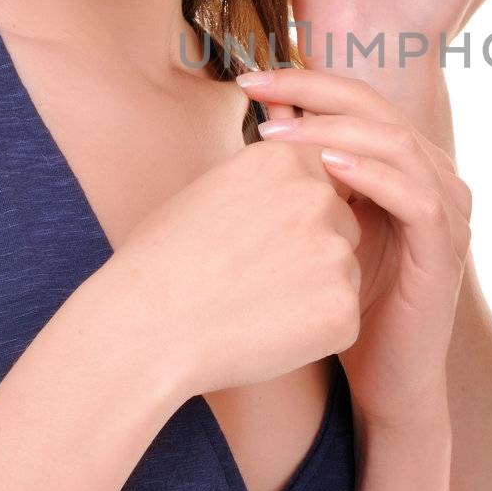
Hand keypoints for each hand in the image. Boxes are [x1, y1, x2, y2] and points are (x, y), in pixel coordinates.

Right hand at [94, 137, 362, 408]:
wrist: (145, 326)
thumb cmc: (164, 261)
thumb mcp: (214, 189)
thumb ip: (269, 183)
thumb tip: (305, 185)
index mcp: (284, 159)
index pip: (323, 179)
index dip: (294, 214)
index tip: (260, 236)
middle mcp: (318, 197)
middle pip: (342, 223)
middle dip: (314, 249)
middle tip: (253, 275)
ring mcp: (335, 253)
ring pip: (345, 271)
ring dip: (315, 289)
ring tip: (253, 303)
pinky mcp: (343, 308)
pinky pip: (342, 317)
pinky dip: (314, 331)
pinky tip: (265, 330)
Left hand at [243, 64, 471, 427]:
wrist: (384, 382)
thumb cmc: (344, 301)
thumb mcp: (317, 222)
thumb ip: (303, 165)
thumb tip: (267, 107)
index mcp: (407, 164)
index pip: (359, 100)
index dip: (306, 81)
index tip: (247, 77)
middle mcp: (436, 177)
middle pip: (378, 109)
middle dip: (313, 92)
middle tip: (256, 84)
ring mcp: (448, 211)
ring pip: (397, 143)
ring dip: (333, 131)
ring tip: (277, 132)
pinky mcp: (446, 249)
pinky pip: (413, 196)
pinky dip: (371, 175)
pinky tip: (325, 168)